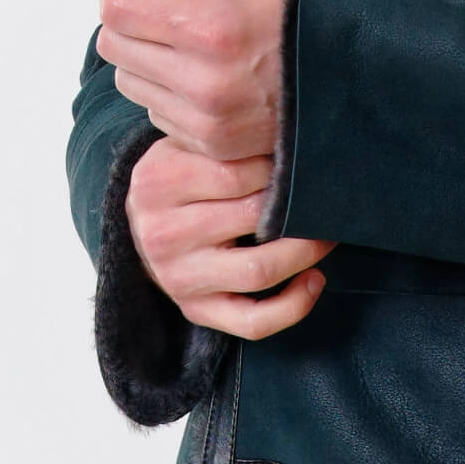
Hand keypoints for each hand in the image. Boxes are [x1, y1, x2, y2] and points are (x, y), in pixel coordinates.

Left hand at [96, 0, 290, 160]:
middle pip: (114, 45)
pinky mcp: (212, 144)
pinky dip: (166, 88)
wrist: (356, 72)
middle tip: (158, 0)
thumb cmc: (303, 11)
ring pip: (129, 81)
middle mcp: (202, 83)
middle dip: (127, 16)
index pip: (117, 9)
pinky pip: (156, 111)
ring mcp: (206, 121)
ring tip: (187, 39)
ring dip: (144, 55)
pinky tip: (203, 72)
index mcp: (210, 30)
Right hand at [125, 141, 334, 339]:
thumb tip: (292, 141)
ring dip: (305, 252)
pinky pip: (253, 322)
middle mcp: (164, 233)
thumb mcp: (186, 146)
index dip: (279, 168)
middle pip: (253, 217)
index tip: (300, 163)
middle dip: (298, 205)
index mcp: (160, 182)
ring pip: (259, 270)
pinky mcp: (196, 310)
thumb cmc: (178, 178)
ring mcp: (179, 278)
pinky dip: (293, 307)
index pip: (237, 173)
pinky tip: (315, 280)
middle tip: (326, 195)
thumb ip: (225, 140)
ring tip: (326, 234)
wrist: (138, 227)